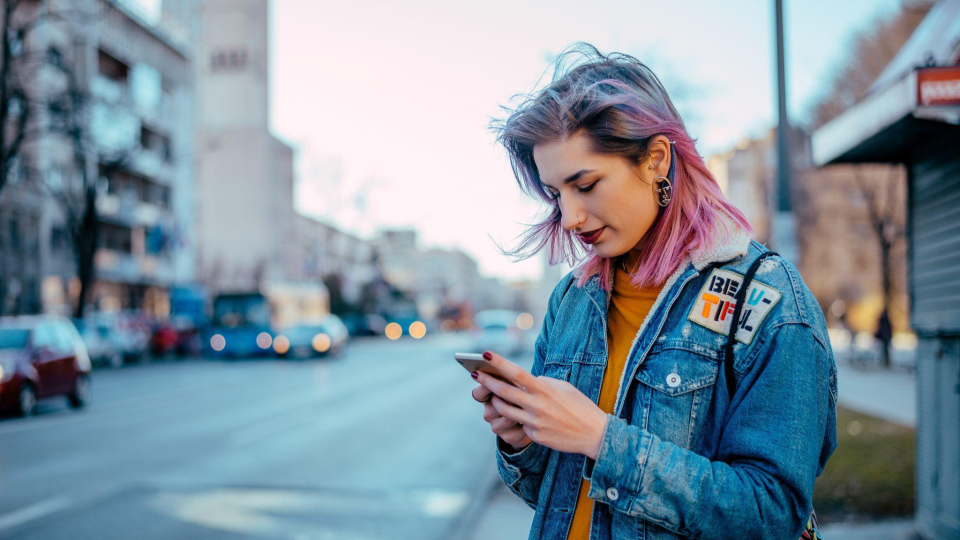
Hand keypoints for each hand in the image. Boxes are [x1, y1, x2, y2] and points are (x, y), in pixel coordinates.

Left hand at [473, 351, 608, 459]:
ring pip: (506, 411)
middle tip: (474, 375)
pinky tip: (529, 418)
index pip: (517, 373)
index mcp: (545, 390)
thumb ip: (543, 383)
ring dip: (497, 402)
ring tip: (494, 397)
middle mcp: (537, 406)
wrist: (594, 434)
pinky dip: (521, 419)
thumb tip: (526, 380)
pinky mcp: (535, 437)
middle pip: (504, 392)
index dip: (499, 363)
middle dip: (486, 382)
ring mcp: (534, 423)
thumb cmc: (579, 406)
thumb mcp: (563, 388)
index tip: (485, 355)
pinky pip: (521, 426)